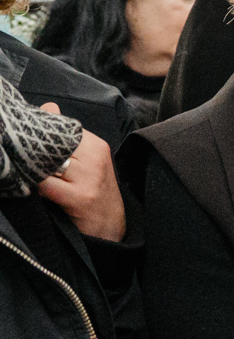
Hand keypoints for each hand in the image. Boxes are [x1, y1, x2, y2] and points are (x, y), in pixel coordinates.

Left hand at [35, 106, 123, 241]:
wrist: (111, 231)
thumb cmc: (93, 194)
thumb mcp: (86, 163)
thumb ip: (67, 137)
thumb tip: (48, 107)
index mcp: (96, 146)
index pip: (59, 128)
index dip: (40, 134)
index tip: (26, 138)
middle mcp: (95, 159)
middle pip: (51, 144)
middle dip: (32, 150)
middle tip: (18, 153)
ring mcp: (89, 179)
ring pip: (46, 161)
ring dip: (30, 167)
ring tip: (25, 172)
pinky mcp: (80, 198)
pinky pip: (44, 184)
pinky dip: (32, 184)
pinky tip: (29, 188)